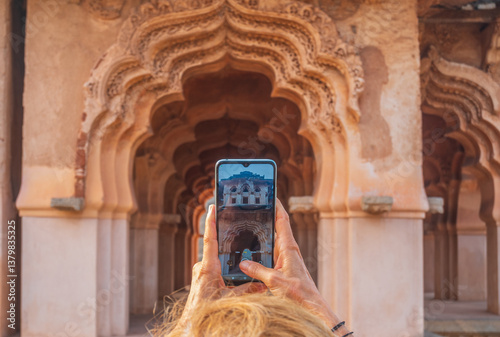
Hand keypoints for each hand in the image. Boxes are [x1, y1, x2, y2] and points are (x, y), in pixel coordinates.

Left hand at [175, 204, 264, 328]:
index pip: (210, 239)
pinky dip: (223, 270)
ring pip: (216, 261)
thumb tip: (264, 285)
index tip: (212, 207)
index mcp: (208, 268)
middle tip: (234, 229)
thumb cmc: (207, 312)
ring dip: (225, 261)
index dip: (211, 222)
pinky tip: (231, 278)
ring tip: (237, 260)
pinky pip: (214, 269)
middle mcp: (202, 268)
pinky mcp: (202, 280)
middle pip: (215, 249)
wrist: (191, 326)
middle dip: (225, 242)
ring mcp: (201, 273)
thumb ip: (248, 291)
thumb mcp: (231, 300)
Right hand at [239, 199, 347, 332]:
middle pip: (278, 227)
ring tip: (252, 224)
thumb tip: (243, 264)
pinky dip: (265, 247)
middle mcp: (289, 250)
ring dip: (266, 232)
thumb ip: (258, 271)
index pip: (282, 220)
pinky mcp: (285, 267)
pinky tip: (255, 250)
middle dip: (268, 215)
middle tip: (256, 206)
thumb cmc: (299, 293)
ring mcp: (288, 258)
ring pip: (275, 240)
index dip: (276, 206)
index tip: (271, 194)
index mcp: (288, 248)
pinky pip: (273, 252)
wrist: (311, 306)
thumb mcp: (274, 281)